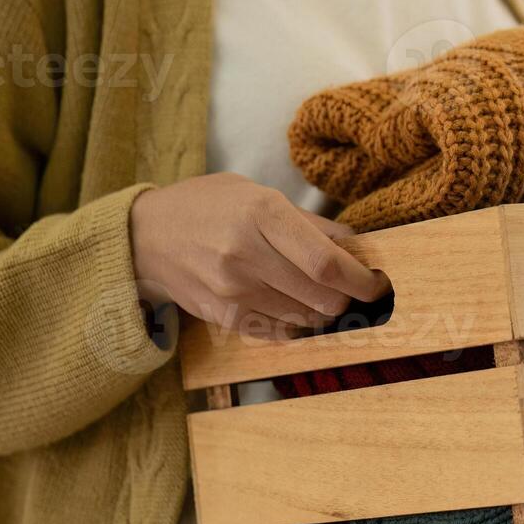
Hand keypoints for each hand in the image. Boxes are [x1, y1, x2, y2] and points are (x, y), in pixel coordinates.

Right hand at [128, 173, 388, 336]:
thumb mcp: (256, 193)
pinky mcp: (224, 316)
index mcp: (261, 214)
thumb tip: (355, 246)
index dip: (360, 280)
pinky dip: (297, 322)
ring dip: (324, 311)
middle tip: (357, 292)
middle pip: (321, 295)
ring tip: (323, 295)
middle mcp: (247, 254)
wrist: (146, 236)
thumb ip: (308, 222)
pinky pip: (279, 330)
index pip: (325, 262)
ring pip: (305, 317)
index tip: (377, 284)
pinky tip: (294, 306)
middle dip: (349, 299)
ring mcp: (233, 290)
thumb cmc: (209, 206)